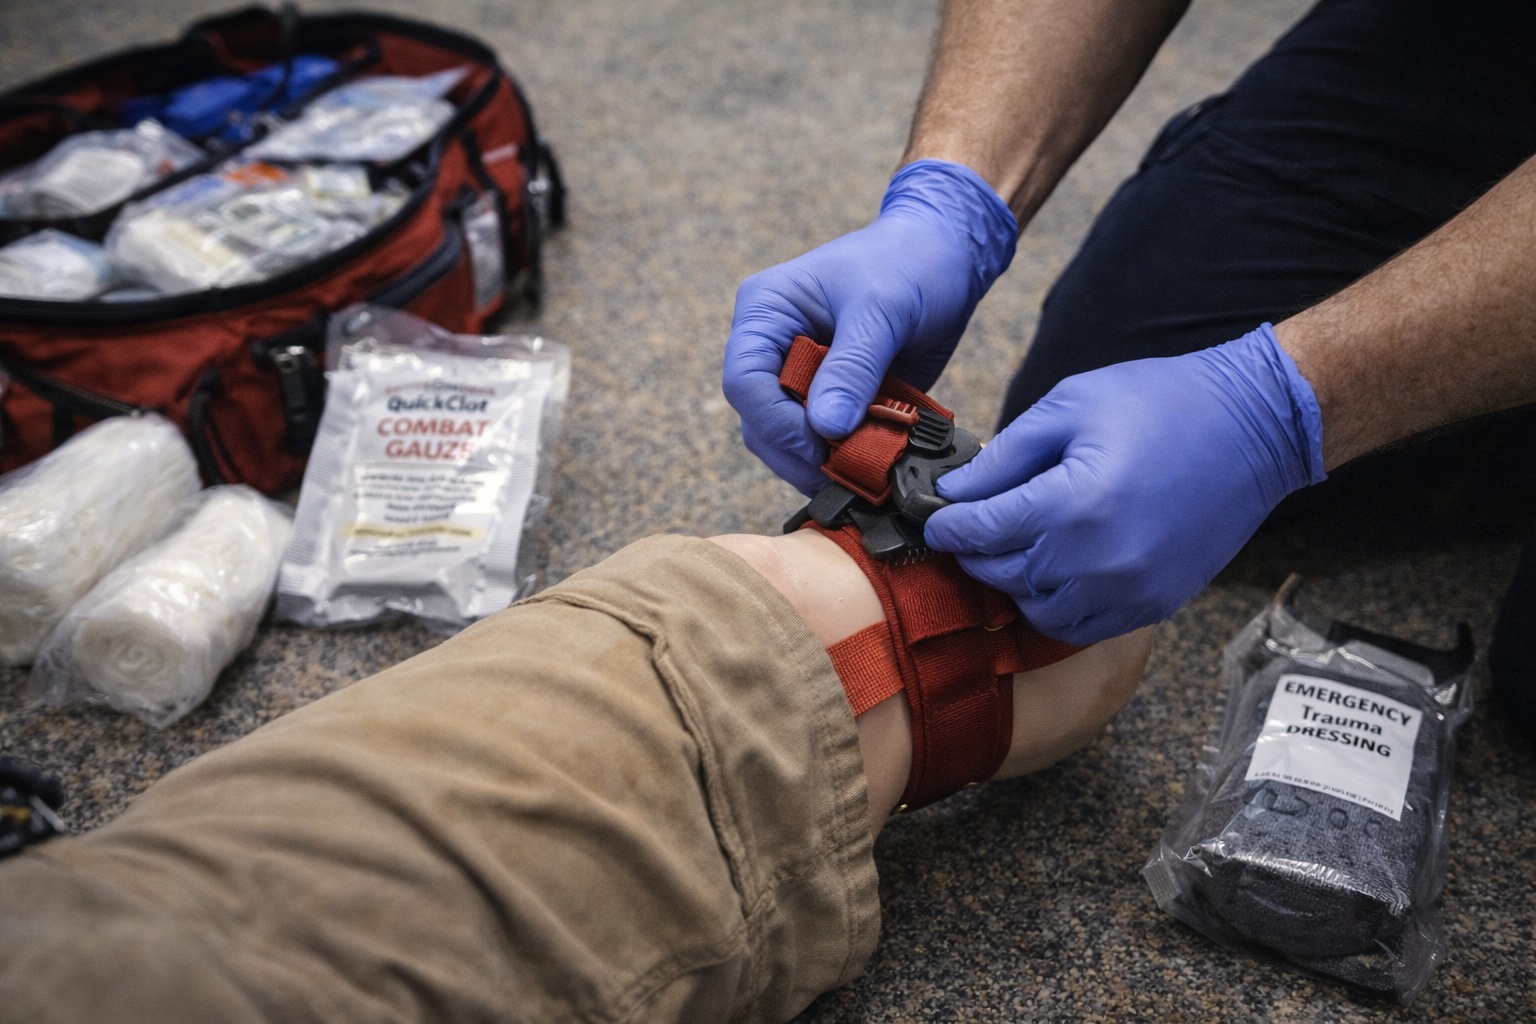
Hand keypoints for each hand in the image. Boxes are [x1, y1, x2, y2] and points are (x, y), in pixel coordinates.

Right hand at [723, 159, 1016, 493]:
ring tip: (865, 474)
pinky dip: (849, 459)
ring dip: (823, 463)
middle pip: (760, 421)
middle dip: (798, 452)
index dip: (776, 421)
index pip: (745, 381)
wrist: (948, 257)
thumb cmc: (909, 263)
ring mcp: (802, 378)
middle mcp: (774, 349)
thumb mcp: (882, 309)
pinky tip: (876, 467)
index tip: (820, 444)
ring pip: (788, 441)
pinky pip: (827, 443)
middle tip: (846, 472)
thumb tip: (825, 429)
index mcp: (766, 313)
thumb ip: (852, 368)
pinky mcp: (835, 399)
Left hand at [924, 325, 1326, 644]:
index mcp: (1072, 505)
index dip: (947, 526)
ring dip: (1011, 584)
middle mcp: (1097, 561)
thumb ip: (1006, 455)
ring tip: (1009, 550)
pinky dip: (1054, 607)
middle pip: (1001, 575)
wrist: (1256, 427)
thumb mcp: (1070, 406)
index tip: (933, 518)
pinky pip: (1080, 627)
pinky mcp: (1152, 604)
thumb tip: (956, 491)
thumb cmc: (1163, 403)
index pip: (980, 533)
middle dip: (973, 553)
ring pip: (1036, 610)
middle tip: (966, 530)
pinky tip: (1050, 574)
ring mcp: (1128, 591)